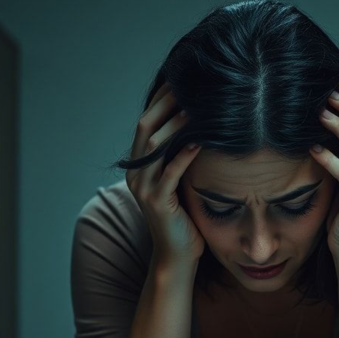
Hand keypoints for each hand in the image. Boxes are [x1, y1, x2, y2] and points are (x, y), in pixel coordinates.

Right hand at [126, 82, 204, 266]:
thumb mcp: (180, 182)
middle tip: (190, 84)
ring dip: (177, 124)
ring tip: (198, 106)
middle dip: (167, 104)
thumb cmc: (184, 219)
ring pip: (155, 146)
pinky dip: (185, 154)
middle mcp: (136, 174)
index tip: (183, 80)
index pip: (146, 123)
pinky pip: (170, 172)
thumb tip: (201, 128)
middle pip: (146, 127)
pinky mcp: (158, 203)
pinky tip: (202, 140)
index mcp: (139, 166)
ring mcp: (144, 188)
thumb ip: (180, 158)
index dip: (162, 100)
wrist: (177, 257)